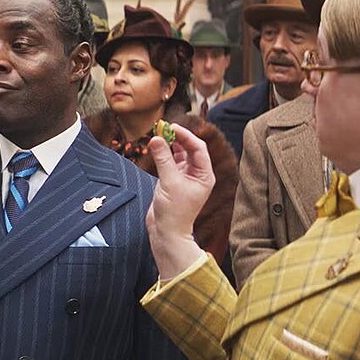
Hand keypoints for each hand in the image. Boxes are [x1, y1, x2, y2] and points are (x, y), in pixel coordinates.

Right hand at [144, 125, 212, 279]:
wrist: (166, 232)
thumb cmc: (174, 212)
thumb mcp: (169, 182)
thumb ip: (163, 158)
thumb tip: (155, 138)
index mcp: (204, 175)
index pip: (198, 148)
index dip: (185, 135)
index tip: (171, 127)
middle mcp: (197, 174)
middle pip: (189, 148)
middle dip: (177, 138)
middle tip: (162, 128)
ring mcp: (185, 177)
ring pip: (178, 154)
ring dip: (169, 145)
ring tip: (157, 135)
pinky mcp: (173, 181)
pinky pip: (169, 162)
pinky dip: (163, 154)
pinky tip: (155, 147)